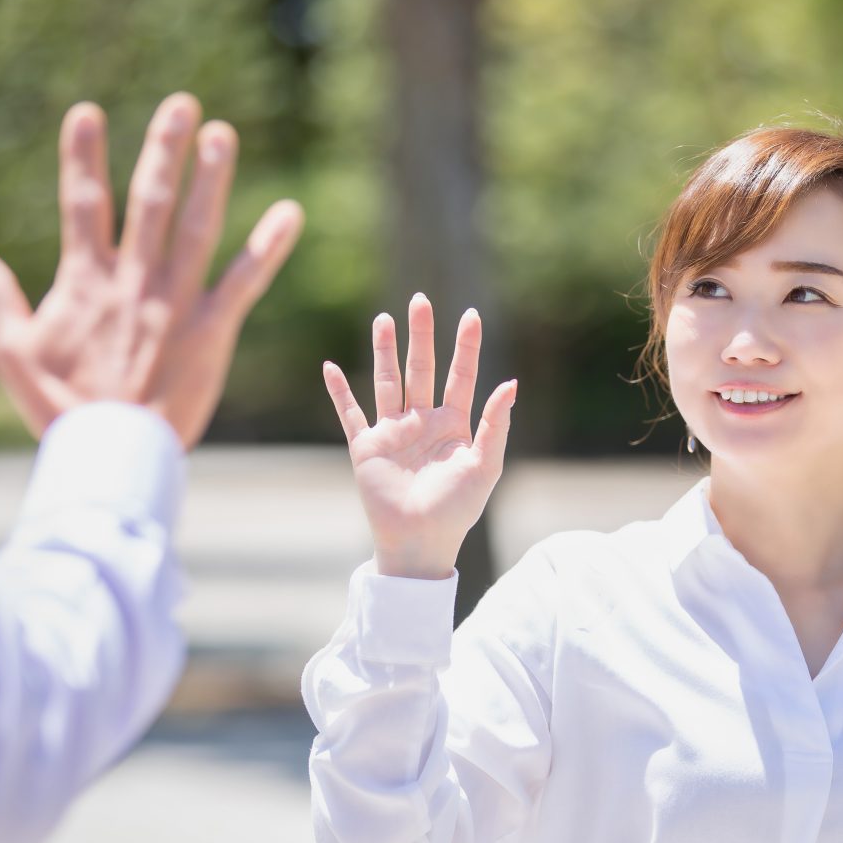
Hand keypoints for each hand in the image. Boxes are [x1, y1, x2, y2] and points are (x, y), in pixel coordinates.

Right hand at [0, 92, 303, 448]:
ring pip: (196, 227)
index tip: (87, 113)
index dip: (83, 158)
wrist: (111, 453)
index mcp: (86, 283)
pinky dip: (268, 247)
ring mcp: (176, 302)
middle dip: (163, 150)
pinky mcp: (213, 330)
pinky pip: (245, 281)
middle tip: (182, 104)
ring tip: (223, 134)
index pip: (83, 205)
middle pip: (149, 201)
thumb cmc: (61, 409)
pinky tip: (291, 214)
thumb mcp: (14, 353)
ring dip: (211, 179)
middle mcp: (134, 281)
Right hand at [323, 293, 516, 579]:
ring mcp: (392, 432)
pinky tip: (331, 367)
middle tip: (421, 300)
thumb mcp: (484, 466)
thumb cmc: (457, 509)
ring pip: (387, 381)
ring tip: (385, 319)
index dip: (466, 346)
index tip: (471, 314)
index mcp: (453, 425)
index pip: (461, 376)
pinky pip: (350, 413)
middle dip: (422, 336)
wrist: (420, 542)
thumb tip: (511, 383)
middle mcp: (422, 422)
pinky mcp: (366, 447)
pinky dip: (339, 391)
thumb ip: (495, 424)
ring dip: (385, 351)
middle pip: (422, 369)